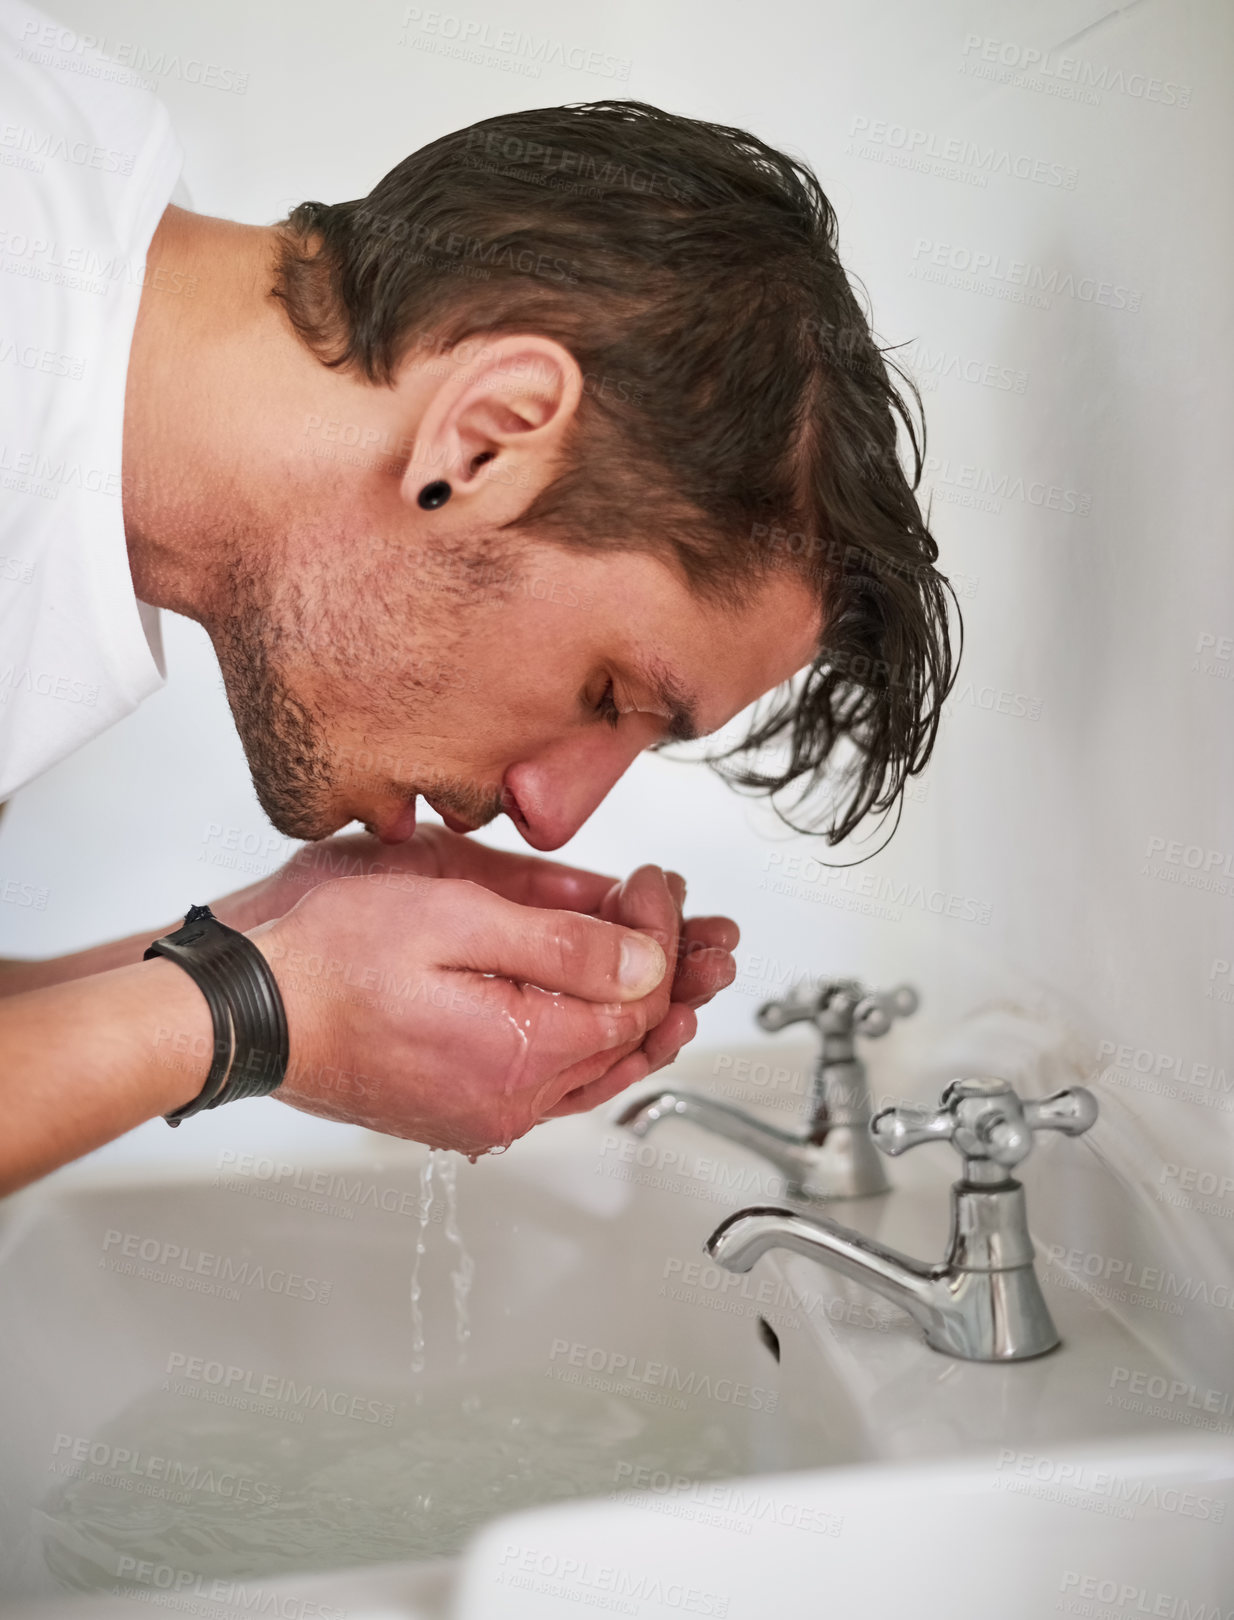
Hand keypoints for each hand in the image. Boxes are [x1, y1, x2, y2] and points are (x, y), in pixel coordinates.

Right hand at [251, 870, 675, 1155]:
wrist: (248, 1010)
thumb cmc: (327, 958)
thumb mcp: (453, 917)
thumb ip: (562, 945)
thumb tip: (650, 963)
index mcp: (520, 1052)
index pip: (637, 997)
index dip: (662, 934)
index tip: (655, 882)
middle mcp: (511, 1101)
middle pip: (629, 1039)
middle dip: (678, 976)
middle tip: (711, 934)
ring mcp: (485, 1113)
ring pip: (599, 1068)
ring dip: (647, 1015)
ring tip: (688, 973)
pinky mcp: (461, 1109)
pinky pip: (556, 1083)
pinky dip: (595, 1042)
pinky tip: (611, 1016)